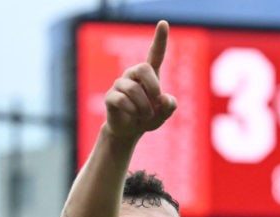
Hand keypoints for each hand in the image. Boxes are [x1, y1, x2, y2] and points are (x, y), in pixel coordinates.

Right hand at [104, 20, 177, 139]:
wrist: (129, 130)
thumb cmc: (147, 117)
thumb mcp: (163, 114)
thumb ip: (169, 106)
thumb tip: (163, 99)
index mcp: (149, 75)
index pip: (155, 53)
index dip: (160, 39)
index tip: (163, 23)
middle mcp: (133, 75)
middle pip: (143, 68)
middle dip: (153, 86)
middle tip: (156, 102)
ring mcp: (120, 84)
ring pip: (134, 90)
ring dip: (144, 107)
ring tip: (145, 116)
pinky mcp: (110, 96)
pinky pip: (122, 100)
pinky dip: (133, 111)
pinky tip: (134, 116)